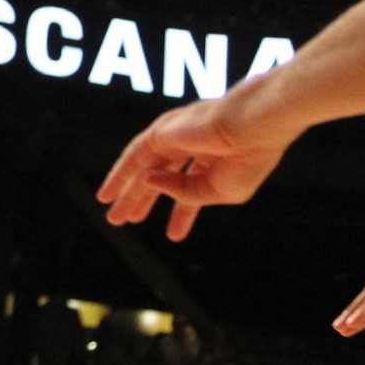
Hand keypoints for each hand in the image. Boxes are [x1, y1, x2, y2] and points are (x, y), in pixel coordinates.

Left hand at [95, 99, 297, 240]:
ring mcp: (179, 136)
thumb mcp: (218, 192)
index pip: (192, 189)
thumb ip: (185, 193)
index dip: (182, 214)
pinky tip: (111, 192)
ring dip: (127, 191)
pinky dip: (121, 173)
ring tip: (114, 216)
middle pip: (161, 177)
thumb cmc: (247, 159)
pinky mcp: (164, 130)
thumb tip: (151, 184)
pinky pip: (136, 154)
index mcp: (217, 159)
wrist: (252, 129)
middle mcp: (196, 145)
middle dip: (143, 200)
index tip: (173, 235)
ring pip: (145, 166)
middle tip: (126, 220)